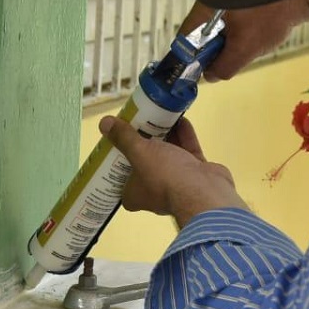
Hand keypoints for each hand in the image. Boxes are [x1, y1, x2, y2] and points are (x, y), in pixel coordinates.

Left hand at [100, 116, 248, 226]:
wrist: (204, 192)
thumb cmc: (164, 177)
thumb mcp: (139, 154)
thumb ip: (124, 138)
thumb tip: (104, 123)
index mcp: (135, 194)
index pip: (120, 175)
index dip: (119, 155)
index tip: (119, 136)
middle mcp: (154, 191)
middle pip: (146, 161)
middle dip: (145, 140)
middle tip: (140, 119)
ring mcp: (177, 183)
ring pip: (168, 155)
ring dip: (166, 135)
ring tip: (160, 114)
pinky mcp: (196, 174)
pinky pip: (187, 152)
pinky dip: (184, 136)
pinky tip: (181, 119)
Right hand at [179, 0, 308, 81]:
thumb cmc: (269, 15)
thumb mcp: (244, 48)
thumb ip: (223, 66)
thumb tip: (210, 75)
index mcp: (204, 4)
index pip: (186, 35)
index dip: (191, 56)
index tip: (203, 69)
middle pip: (203, 30)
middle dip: (217, 47)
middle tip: (233, 56)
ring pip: (221, 24)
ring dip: (233, 37)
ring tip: (252, 39)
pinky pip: (236, 15)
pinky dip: (245, 26)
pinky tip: (261, 27)